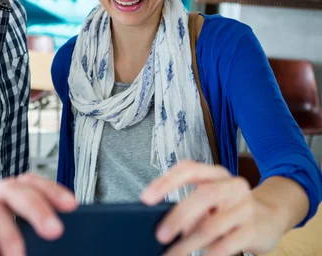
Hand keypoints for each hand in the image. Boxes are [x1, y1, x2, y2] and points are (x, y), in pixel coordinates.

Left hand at [140, 160, 284, 255]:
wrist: (271, 217)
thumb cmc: (230, 208)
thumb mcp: (210, 201)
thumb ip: (191, 208)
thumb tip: (166, 227)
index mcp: (216, 174)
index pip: (188, 169)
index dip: (166, 182)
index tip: (146, 198)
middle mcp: (232, 186)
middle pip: (202, 195)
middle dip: (178, 217)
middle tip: (160, 235)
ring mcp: (246, 207)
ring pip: (212, 225)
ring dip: (189, 243)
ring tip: (173, 254)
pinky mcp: (254, 229)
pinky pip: (227, 244)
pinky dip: (209, 253)